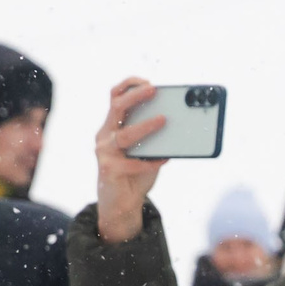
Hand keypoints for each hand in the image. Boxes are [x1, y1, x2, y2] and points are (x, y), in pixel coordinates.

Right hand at [94, 78, 170, 244]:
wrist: (121, 204)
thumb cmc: (135, 173)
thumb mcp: (146, 151)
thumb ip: (156, 138)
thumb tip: (179, 122)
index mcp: (112, 126)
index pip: (115, 97)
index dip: (129, 85)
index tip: (147, 81)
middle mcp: (105, 136)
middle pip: (116, 107)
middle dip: (135, 96)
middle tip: (154, 89)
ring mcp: (104, 153)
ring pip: (125, 134)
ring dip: (146, 126)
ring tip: (164, 119)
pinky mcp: (109, 170)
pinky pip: (133, 163)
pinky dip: (151, 161)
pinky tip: (164, 159)